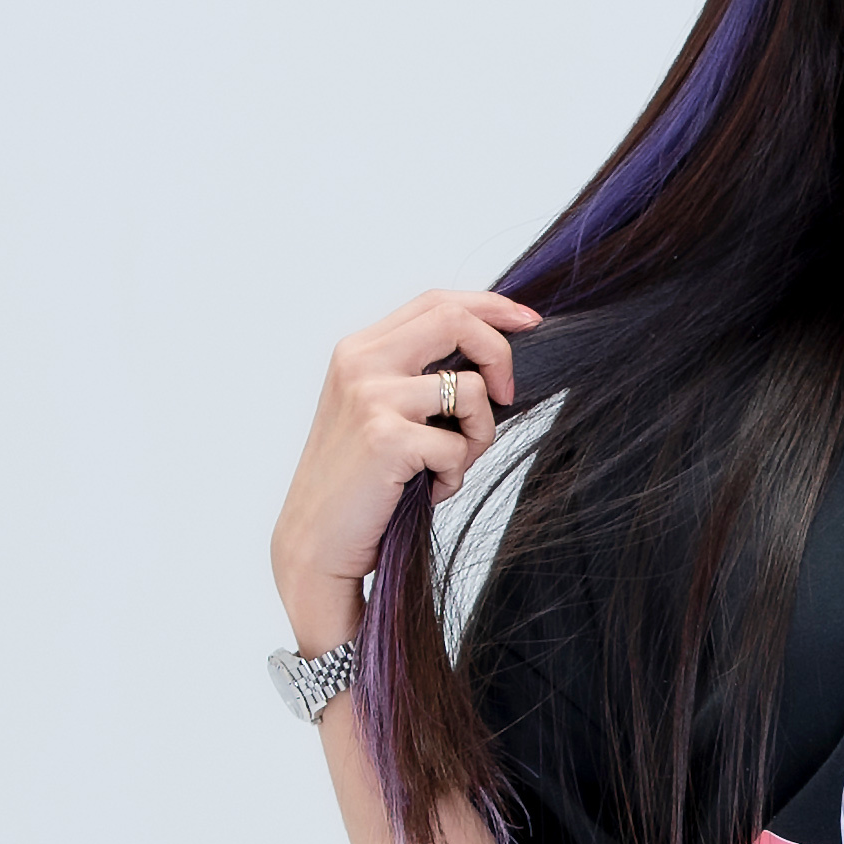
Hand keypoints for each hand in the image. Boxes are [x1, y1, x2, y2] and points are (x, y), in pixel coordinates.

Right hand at [271, 287, 543, 638]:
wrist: (315, 541)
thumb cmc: (359, 484)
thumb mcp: (380, 412)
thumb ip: (419, 377)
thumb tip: (492, 359)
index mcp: (360, 349)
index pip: (437, 302)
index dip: (490, 307)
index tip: (528, 322)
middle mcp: (361, 362)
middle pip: (456, 320)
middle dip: (500, 355)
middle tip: (507, 397)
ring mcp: (371, 397)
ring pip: (472, 391)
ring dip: (479, 435)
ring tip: (450, 466)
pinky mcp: (385, 437)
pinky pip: (458, 446)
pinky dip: (454, 476)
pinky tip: (426, 492)